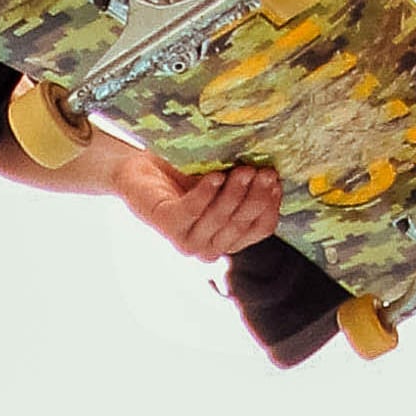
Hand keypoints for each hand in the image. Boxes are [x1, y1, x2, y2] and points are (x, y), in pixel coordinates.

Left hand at [115, 158, 282, 262]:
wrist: (139, 169)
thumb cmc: (184, 173)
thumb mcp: (221, 178)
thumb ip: (243, 182)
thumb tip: (274, 172)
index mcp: (229, 238)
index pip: (260, 228)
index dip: (270, 206)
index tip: (276, 180)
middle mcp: (210, 247)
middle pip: (242, 224)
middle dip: (256, 198)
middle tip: (263, 172)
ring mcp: (187, 241)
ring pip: (220, 219)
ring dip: (234, 194)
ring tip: (243, 169)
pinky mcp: (167, 226)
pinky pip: (192, 211)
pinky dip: (205, 193)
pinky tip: (215, 175)